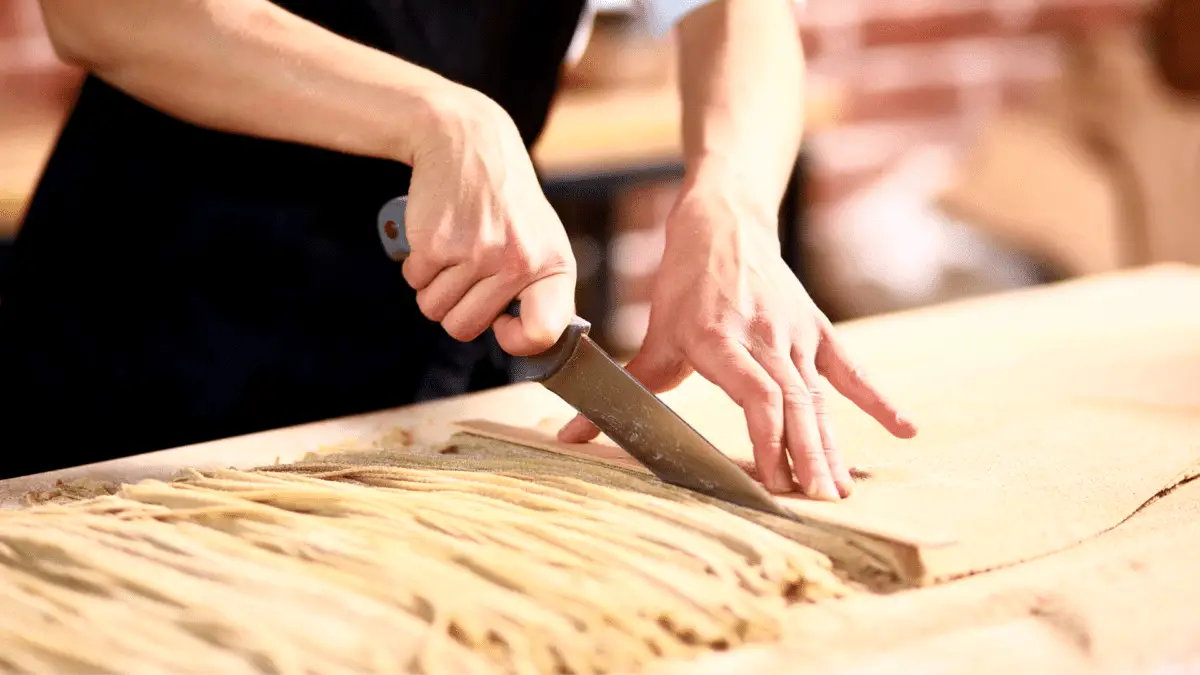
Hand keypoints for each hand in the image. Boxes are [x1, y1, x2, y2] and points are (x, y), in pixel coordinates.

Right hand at [402, 88, 575, 355]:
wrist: (469, 144)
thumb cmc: (507, 203)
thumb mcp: (542, 241)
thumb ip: (540, 291)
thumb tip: (528, 342)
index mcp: (552, 266)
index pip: (542, 334)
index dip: (517, 342)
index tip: (503, 325)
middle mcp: (517, 262)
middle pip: (464, 329)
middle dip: (457, 309)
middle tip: (467, 274)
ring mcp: (475, 254)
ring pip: (434, 310)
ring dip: (435, 288)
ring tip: (454, 251)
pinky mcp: (436, 243)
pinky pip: (414, 282)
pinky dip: (418, 266)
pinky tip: (437, 237)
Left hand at [557, 187, 916, 500]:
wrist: (724, 222)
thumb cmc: (684, 285)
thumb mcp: (655, 336)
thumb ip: (625, 388)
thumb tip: (570, 436)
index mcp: (720, 340)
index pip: (756, 395)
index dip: (768, 438)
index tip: (774, 481)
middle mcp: (762, 336)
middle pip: (793, 402)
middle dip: (807, 454)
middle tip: (818, 501)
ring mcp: (794, 331)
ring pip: (819, 393)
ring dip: (833, 442)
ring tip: (842, 489)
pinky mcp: (815, 327)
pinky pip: (850, 367)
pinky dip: (878, 398)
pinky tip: (905, 431)